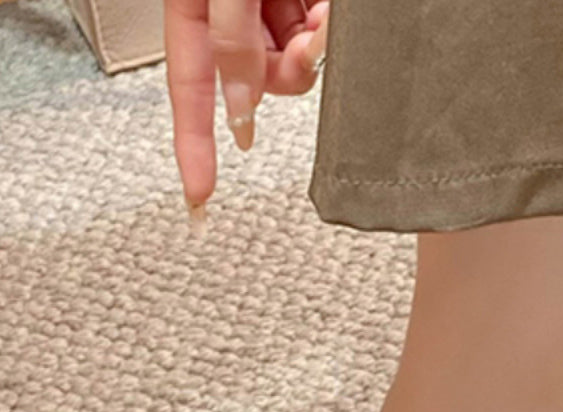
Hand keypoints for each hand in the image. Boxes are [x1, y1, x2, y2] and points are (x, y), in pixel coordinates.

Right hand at [165, 0, 329, 212]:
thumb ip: (230, 39)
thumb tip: (240, 104)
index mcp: (191, 2)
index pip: (189, 89)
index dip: (193, 146)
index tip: (197, 197)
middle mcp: (228, 7)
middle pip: (256, 80)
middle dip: (288, 73)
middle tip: (309, 42)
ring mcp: (267, 2)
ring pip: (292, 61)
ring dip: (314, 49)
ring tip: (324, 12)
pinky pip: (316, 33)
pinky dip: (329, 29)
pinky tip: (330, 9)